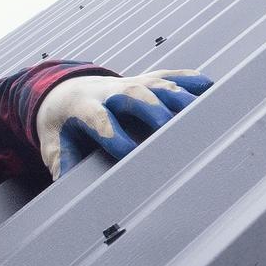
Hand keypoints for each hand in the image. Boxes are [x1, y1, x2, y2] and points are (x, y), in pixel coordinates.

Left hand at [36, 70, 213, 175]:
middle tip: (170, 131)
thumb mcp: (54, 145)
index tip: (128, 153)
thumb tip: (69, 188)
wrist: (64, 90)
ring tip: (203, 113)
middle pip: (133, 96)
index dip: (113, 134)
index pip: (98, 118)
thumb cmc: (62, 125)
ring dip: (180, 97)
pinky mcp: (147, 80)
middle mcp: (110, 91)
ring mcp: (131, 82)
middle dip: (153, 111)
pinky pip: (171, 76)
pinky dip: (191, 82)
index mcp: (83, 106)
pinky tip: (212, 89)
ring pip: (157, 85)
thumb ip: (63, 164)